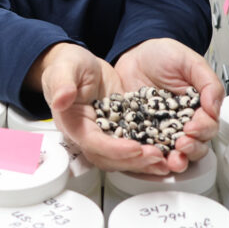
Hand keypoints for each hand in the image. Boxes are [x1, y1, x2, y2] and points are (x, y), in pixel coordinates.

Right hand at [27, 43, 170, 173]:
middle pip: (110, 158)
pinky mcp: (120, 129)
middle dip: (134, 160)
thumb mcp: (65, 69)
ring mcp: (105, 134)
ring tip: (166, 161)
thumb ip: (62, 84)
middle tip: (157, 156)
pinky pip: (134, 146)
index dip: (115, 149)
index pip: (94, 143)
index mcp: (73, 123)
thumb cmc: (69, 65)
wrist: (79, 64)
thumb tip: (61, 99)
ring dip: (144, 163)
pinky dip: (149, 153)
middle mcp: (89, 134)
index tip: (135, 147)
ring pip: (123, 158)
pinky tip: (167, 153)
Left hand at [114, 38, 224, 171]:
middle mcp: (182, 122)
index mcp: (198, 107)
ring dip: (176, 159)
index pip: (208, 126)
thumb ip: (207, 82)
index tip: (193, 128)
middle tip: (182, 144)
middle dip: (191, 148)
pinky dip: (152, 156)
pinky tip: (151, 157)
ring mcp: (163, 130)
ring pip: (175, 153)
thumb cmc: (162, 55)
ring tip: (172, 159)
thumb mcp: (189, 61)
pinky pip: (149, 149)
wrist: (133, 54)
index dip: (202, 130)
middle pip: (195, 145)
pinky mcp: (143, 133)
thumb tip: (215, 107)